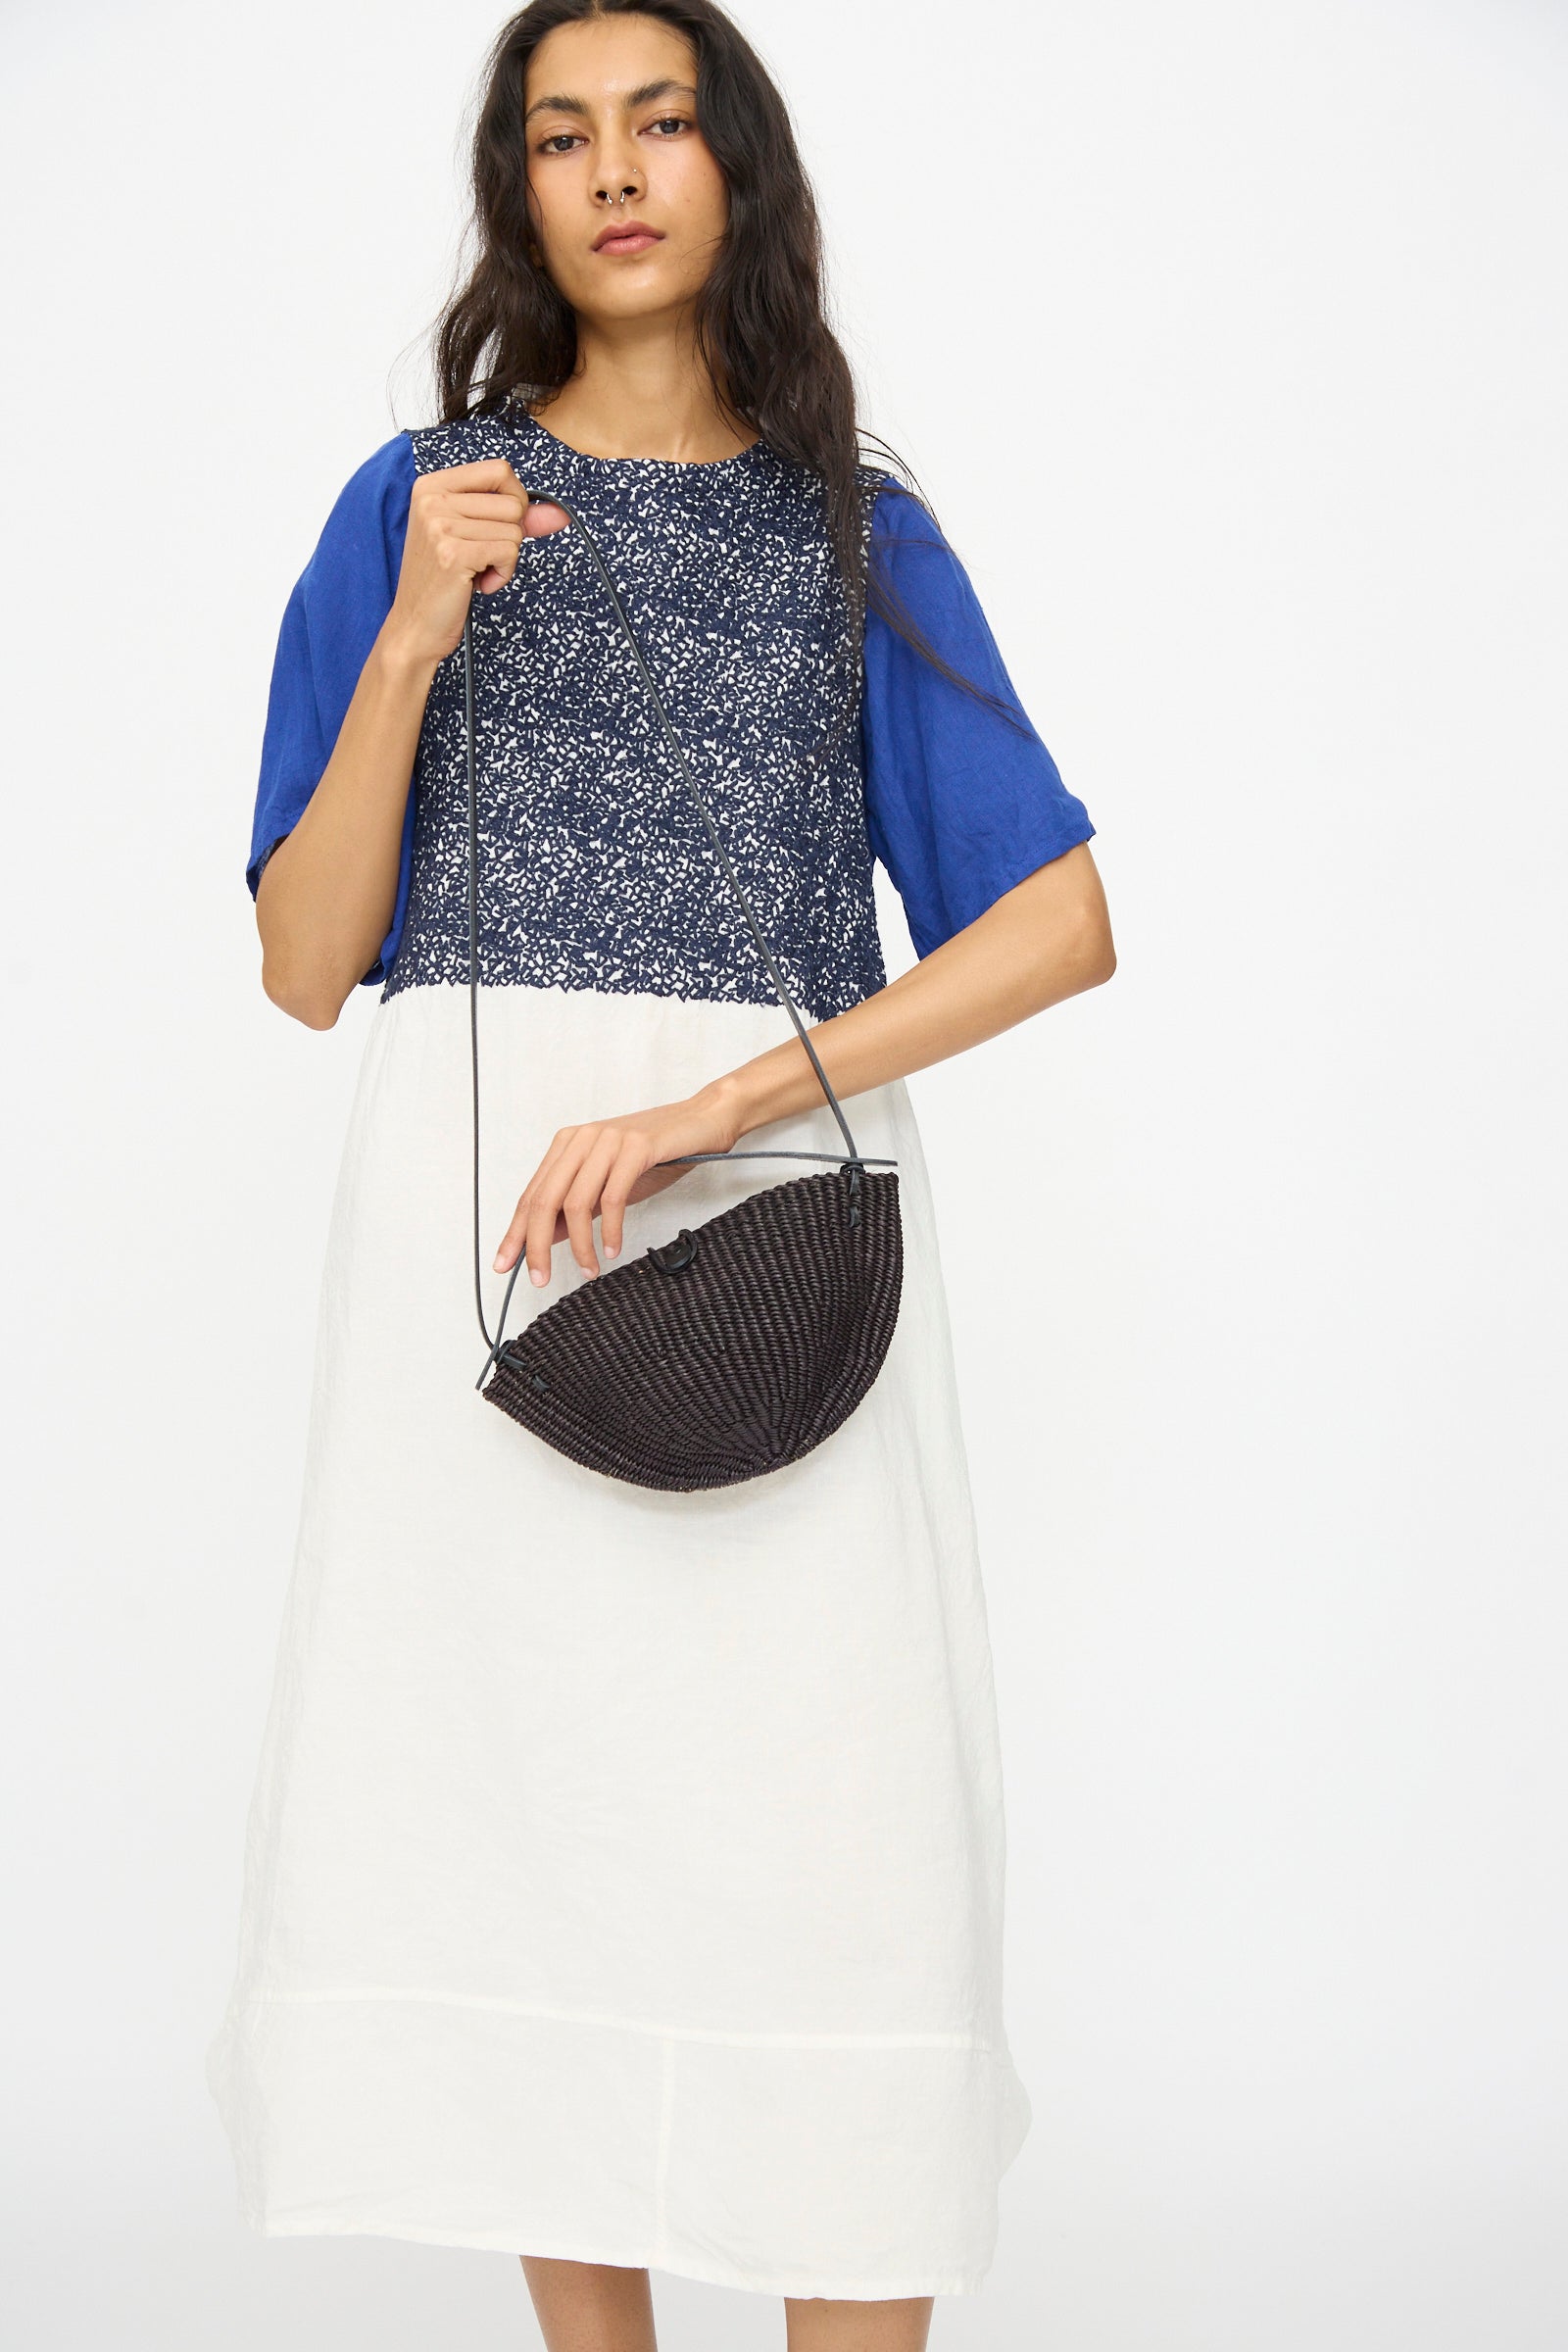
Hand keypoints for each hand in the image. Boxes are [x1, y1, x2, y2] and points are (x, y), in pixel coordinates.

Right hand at [382, 458, 569, 669]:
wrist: (414, 625)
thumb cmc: (443, 580)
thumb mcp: (474, 537)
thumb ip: (516, 518)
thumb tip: (558, 513)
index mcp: (432, 485)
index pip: (499, 469)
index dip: (515, 499)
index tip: (499, 525)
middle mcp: (432, 498)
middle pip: (513, 502)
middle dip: (510, 536)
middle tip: (479, 557)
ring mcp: (441, 524)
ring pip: (514, 530)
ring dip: (505, 559)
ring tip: (475, 572)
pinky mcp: (454, 552)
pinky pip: (509, 552)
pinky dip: (503, 574)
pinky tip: (479, 584)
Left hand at [495, 1083, 743, 1288]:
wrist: (702, 1122)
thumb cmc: (658, 1155)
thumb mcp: (608, 1184)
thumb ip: (577, 1206)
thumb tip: (546, 1237)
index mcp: (568, 1144)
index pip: (532, 1195)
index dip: (515, 1232)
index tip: (505, 1264)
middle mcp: (582, 1139)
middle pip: (545, 1200)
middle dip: (537, 1245)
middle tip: (541, 1279)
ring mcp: (608, 1141)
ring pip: (576, 1203)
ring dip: (579, 1245)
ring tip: (589, 1270)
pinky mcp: (636, 1147)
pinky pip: (612, 1197)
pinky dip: (610, 1229)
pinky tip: (613, 1249)